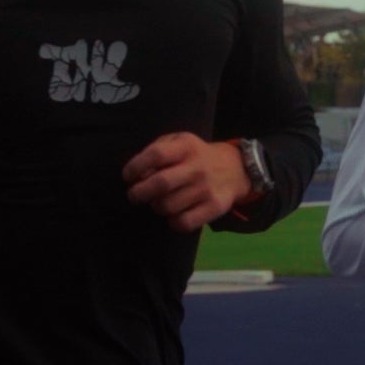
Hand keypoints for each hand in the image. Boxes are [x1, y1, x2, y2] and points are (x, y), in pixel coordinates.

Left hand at [121, 132, 249, 232]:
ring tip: (159, 203)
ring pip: (167, 206)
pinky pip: (183, 223)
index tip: (128, 177)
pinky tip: (174, 215)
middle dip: (139, 193)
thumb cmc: (196, 155)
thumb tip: (137, 175)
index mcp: (186, 146)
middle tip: (134, 196)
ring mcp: (207, 188)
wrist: (236, 168)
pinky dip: (173, 222)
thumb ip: (156, 151)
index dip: (135, 167)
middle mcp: (198, 167)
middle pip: (160, 183)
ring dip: (156, 207)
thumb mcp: (179, 142)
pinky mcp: (214, 207)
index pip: (156, 155)